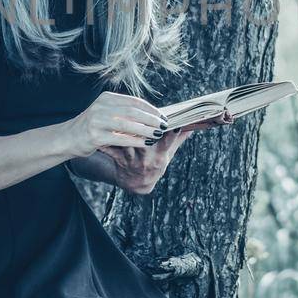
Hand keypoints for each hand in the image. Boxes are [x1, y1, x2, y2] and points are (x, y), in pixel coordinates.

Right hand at [63, 91, 168, 157]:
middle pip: (133, 111)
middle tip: (164, 125)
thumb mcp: (105, 112)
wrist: (67, 138)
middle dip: (151, 119)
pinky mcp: (95, 136)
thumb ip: (123, 111)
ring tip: (157, 134)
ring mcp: (97, 121)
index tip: (163, 116)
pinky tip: (145, 143)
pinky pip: (120, 138)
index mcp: (106, 98)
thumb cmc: (92, 126)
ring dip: (145, 130)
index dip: (151, 109)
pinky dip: (134, 140)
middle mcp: (101, 107)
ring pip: (127, 124)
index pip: (134, 101)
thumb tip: (151, 115)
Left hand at [104, 110, 234, 195]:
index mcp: (162, 154)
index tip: (176, 124)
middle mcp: (148, 157)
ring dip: (125, 132)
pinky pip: (112, 150)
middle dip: (146, 129)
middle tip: (144, 115)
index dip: (173, 133)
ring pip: (129, 143)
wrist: (136, 183)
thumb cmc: (154, 162)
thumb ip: (179, 138)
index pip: (170, 141)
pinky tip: (103, 133)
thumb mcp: (168, 153)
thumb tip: (194, 124)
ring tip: (122, 118)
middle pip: (147, 141)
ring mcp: (134, 160)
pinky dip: (107, 142)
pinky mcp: (120, 160)